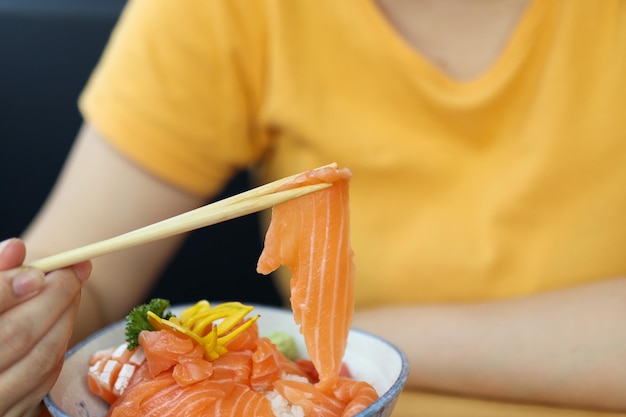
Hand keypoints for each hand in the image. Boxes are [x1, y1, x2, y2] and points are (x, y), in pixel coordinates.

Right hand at [0, 238, 90, 416]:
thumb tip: (16, 248)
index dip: (7, 289)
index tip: (37, 269)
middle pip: (16, 335)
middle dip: (53, 297)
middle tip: (75, 269)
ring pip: (38, 359)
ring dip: (64, 319)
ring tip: (72, 288)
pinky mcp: (12, 413)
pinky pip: (43, 380)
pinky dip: (57, 346)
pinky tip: (61, 322)